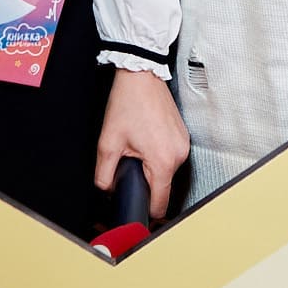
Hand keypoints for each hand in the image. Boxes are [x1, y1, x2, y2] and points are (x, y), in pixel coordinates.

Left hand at [96, 69, 189, 221]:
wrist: (141, 77)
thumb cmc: (128, 103)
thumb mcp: (108, 143)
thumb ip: (104, 174)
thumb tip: (106, 189)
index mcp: (163, 161)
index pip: (160, 202)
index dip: (147, 210)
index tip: (137, 210)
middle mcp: (179, 155)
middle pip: (162, 186)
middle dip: (145, 182)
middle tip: (128, 165)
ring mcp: (183, 145)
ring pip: (166, 170)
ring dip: (151, 167)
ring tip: (137, 148)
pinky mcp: (183, 136)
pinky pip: (170, 156)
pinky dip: (158, 154)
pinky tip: (145, 140)